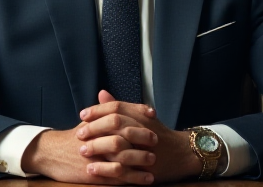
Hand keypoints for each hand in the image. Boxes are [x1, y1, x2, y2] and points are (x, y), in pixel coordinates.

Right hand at [21, 124, 154, 184]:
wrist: (50, 154)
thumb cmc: (72, 138)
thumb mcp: (87, 123)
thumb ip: (103, 112)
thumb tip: (117, 102)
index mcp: (96, 122)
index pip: (120, 112)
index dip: (137, 112)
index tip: (153, 114)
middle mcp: (97, 137)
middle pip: (124, 133)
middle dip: (142, 136)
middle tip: (156, 139)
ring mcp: (96, 155)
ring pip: (123, 155)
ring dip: (141, 158)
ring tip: (154, 160)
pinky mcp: (95, 172)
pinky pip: (118, 175)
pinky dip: (135, 177)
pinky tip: (147, 178)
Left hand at [77, 91, 202, 183]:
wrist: (183, 154)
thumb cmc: (158, 134)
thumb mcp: (142, 117)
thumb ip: (121, 106)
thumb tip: (101, 93)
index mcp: (142, 116)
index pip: (116, 108)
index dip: (98, 110)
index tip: (83, 115)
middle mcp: (144, 129)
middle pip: (115, 124)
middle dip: (94, 128)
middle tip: (79, 134)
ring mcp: (145, 148)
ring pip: (118, 145)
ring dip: (97, 148)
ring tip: (82, 151)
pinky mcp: (144, 168)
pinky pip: (122, 168)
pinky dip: (105, 169)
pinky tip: (92, 169)